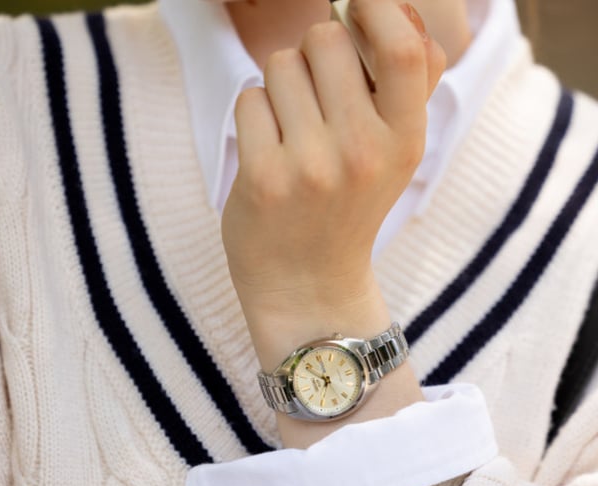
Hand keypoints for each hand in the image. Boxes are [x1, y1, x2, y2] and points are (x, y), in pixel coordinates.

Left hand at [222, 0, 441, 444]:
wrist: (307, 285)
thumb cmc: (347, 209)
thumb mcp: (394, 156)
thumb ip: (404, 87)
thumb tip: (397, 10)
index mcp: (406, 141)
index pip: (407, 47)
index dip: (378, 10)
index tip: (357, 7)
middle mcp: (363, 152)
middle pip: (325, 40)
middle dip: (313, 57)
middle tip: (314, 102)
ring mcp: (311, 166)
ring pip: (281, 66)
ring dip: (280, 90)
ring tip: (292, 136)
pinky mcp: (263, 178)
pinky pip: (250, 99)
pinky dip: (255, 117)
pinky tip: (268, 154)